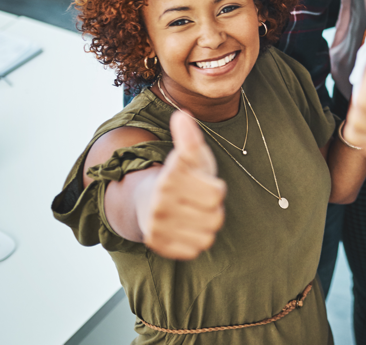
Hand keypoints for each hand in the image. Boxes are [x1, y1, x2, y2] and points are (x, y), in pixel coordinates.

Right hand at [138, 112, 226, 259]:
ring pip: (207, 236)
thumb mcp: (189, 155)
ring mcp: (157, 228)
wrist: (148, 199)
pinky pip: (195, 250)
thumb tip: (182, 114)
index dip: (215, 188)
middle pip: (215, 217)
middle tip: (198, 200)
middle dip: (212, 208)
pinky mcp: (158, 245)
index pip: (217, 194)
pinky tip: (186, 227)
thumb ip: (189, 137)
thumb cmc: (179, 175)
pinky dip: (195, 240)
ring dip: (205, 225)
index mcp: (169, 180)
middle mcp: (159, 206)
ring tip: (193, 212)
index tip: (202, 182)